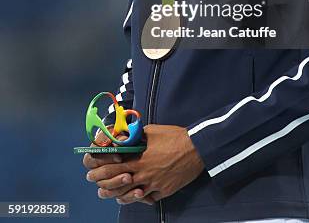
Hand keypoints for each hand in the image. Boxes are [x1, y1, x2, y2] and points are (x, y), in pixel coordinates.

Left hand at [85, 124, 204, 204]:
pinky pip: (148, 198)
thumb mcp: (152, 131)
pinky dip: (140, 197)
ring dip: (119, 195)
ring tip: (111, 195)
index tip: (91, 171)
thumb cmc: (175, 137)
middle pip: (119, 184)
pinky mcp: (164, 191)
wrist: (196, 148)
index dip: (100, 171)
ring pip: (132, 195)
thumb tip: (125, 137)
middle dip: (104, 185)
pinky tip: (135, 195)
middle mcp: (145, 175)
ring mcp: (154, 185)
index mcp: (140, 160)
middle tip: (96, 185)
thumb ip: (136, 136)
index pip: (113, 168)